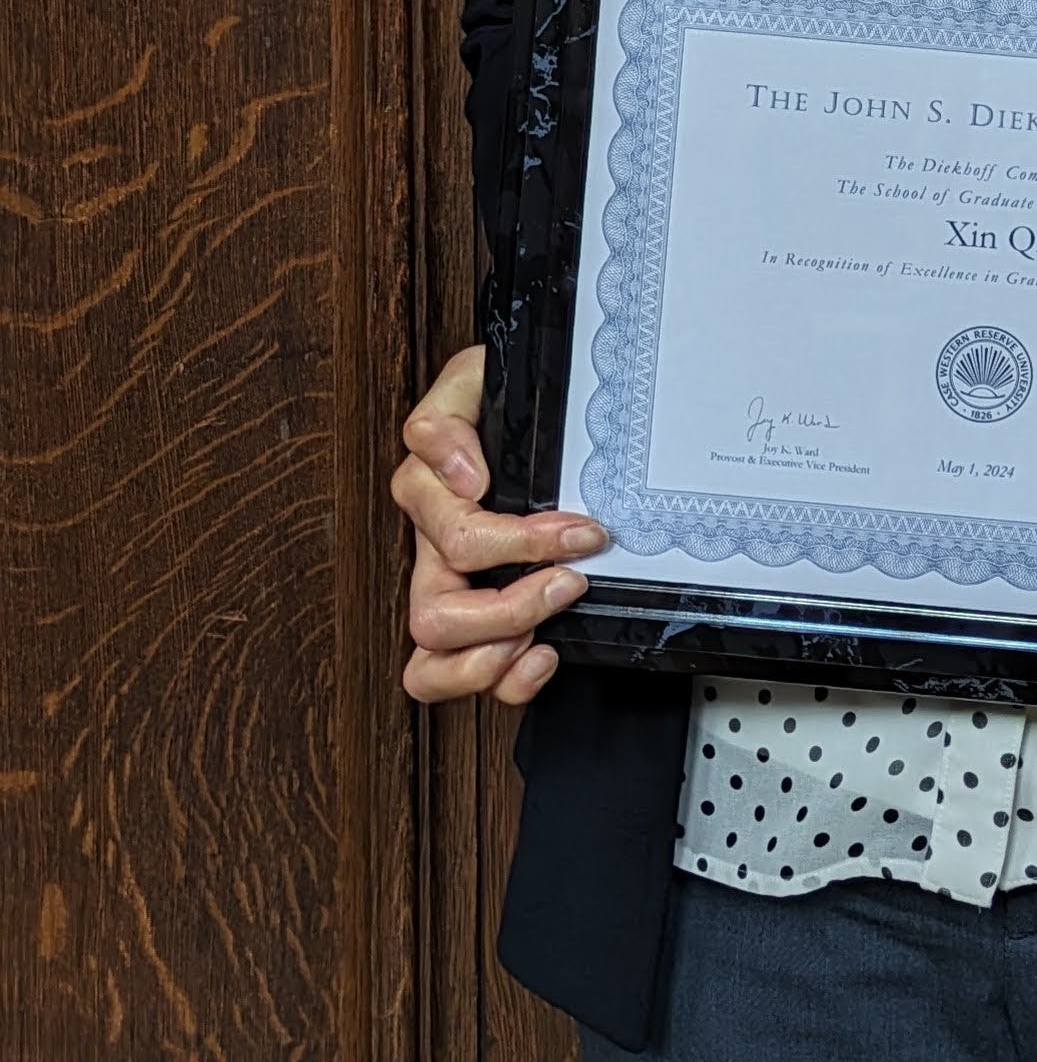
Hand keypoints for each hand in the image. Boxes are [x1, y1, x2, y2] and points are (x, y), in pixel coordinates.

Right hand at [393, 343, 607, 707]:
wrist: (535, 409)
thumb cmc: (501, 399)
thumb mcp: (474, 379)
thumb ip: (447, 417)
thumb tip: (462, 476)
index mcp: (429, 495)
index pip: (457, 537)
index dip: (524, 542)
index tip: (583, 532)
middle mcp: (432, 551)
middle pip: (432, 614)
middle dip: (509, 608)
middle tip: (570, 581)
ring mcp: (450, 592)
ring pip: (429, 659)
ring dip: (492, 655)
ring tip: (542, 630)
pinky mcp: (479, 624)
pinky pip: (461, 677)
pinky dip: (505, 682)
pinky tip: (543, 654)